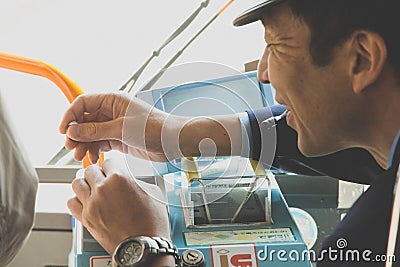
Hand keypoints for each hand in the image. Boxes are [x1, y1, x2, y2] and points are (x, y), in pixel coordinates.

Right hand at [59, 93, 181, 162]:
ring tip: (80, 156)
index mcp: (113, 101)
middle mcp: (112, 111)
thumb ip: (96, 130)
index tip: (64, 130)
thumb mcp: (122, 129)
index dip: (70, 115)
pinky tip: (92, 158)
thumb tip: (73, 131)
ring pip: (91, 133)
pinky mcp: (119, 139)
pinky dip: (94, 150)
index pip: (83, 103)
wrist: (171, 142)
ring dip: (84, 144)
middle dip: (76, 133)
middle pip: (85, 120)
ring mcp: (115, 125)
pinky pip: (100, 143)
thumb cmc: (153, 128)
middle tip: (71, 147)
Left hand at [67, 159, 170, 253]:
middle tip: (103, 179)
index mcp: (119, 178)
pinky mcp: (85, 219)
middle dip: (98, 173)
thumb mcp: (151, 193)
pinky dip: (77, 200)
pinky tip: (86, 202)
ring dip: (85, 184)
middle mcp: (102, 189)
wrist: (143, 246)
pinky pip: (71, 202)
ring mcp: (91, 204)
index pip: (108, 162)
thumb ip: (136, 182)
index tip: (113, 170)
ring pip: (77, 183)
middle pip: (90, 170)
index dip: (112, 166)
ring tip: (93, 189)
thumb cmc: (151, 223)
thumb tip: (130, 180)